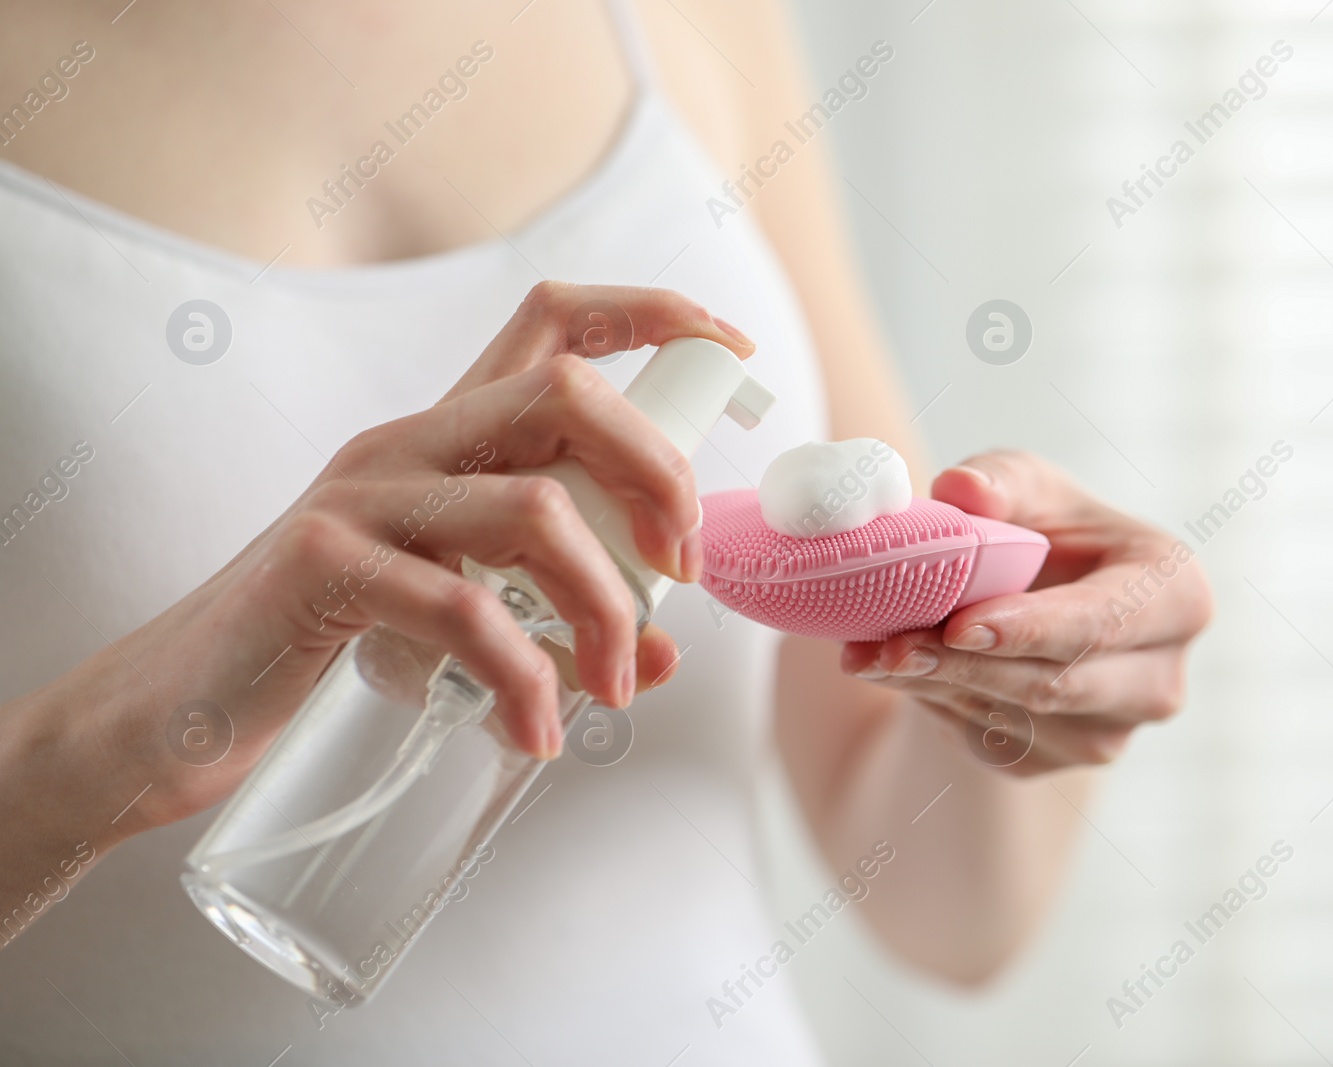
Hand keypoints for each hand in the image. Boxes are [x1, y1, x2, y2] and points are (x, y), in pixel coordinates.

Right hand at [26, 281, 754, 834]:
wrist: (174, 710)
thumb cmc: (325, 651)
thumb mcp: (455, 619)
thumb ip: (554, 620)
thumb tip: (664, 655)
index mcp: (445, 438)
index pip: (551, 319)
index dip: (653, 314)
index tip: (732, 355)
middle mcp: (407, 442)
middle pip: (569, 393)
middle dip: (660, 476)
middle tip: (681, 574)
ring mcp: (360, 498)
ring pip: (536, 509)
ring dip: (606, 610)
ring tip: (615, 693)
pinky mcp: (323, 568)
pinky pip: (463, 610)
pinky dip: (523, 681)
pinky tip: (534, 734)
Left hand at [839, 450, 1211, 774]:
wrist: (1034, 600)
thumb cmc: (1046, 530)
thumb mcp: (1028, 486)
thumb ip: (1000, 479)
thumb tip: (962, 490)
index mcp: (1177, 596)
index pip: (1105, 622)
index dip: (1032, 628)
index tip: (960, 624)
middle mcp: (1158, 680)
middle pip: (1055, 684)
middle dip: (964, 664)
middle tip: (888, 644)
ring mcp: (1111, 733)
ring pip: (1012, 717)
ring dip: (934, 685)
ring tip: (868, 651)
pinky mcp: (1056, 761)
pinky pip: (987, 739)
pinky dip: (933, 702)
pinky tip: (894, 669)